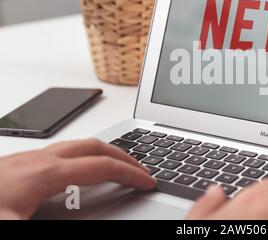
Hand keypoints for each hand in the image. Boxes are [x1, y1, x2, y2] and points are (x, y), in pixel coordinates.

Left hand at [0, 139, 155, 219]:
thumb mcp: (13, 226)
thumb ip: (59, 222)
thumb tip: (94, 219)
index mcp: (45, 174)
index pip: (101, 166)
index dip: (130, 173)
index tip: (148, 182)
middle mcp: (39, 161)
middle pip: (94, 146)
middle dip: (124, 155)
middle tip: (141, 170)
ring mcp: (28, 160)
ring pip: (78, 147)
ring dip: (104, 155)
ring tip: (117, 169)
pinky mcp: (17, 166)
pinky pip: (62, 154)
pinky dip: (84, 160)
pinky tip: (76, 178)